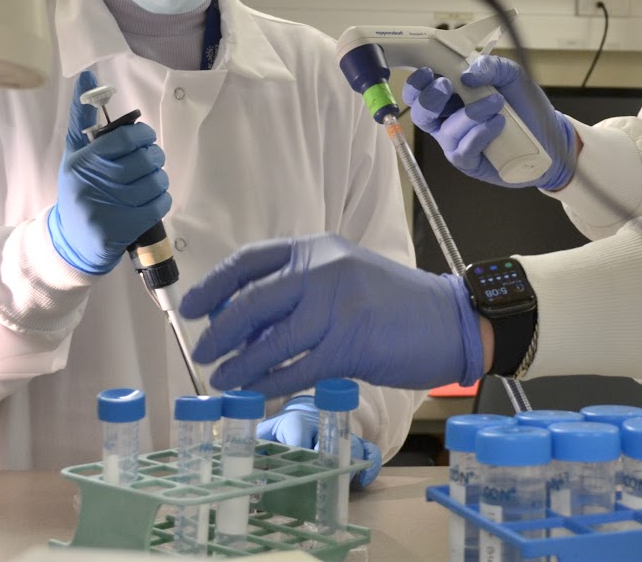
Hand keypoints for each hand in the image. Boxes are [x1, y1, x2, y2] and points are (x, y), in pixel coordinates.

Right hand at [46, 70, 171, 273]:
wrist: (71, 242)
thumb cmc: (78, 190)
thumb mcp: (74, 154)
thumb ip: (83, 118)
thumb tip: (87, 76)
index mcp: (81, 161)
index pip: (125, 138)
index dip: (144, 135)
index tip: (145, 139)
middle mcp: (91, 183)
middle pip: (145, 160)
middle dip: (155, 157)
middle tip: (151, 160)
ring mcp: (107, 209)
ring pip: (155, 182)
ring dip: (160, 179)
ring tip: (150, 180)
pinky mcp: (122, 229)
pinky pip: (159, 205)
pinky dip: (162, 199)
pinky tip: (151, 199)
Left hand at [181, 233, 482, 394]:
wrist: (450, 320)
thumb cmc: (395, 303)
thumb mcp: (345, 275)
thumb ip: (301, 287)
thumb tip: (245, 319)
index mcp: (317, 249)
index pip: (251, 260)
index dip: (215, 284)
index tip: (191, 307)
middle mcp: (324, 271)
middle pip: (253, 301)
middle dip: (220, 330)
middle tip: (203, 352)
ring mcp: (337, 307)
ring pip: (271, 340)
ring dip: (239, 364)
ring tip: (222, 379)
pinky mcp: (350, 344)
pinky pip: (297, 368)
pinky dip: (270, 384)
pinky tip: (256, 393)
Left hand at [259, 396, 384, 489]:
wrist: (304, 414)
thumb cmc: (281, 430)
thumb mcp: (264, 435)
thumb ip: (253, 447)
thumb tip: (239, 469)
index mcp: (295, 421)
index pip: (298, 429)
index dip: (300, 443)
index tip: (299, 459)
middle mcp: (322, 426)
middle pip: (331, 439)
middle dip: (329, 458)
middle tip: (326, 476)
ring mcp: (341, 435)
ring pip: (354, 444)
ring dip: (352, 462)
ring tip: (347, 481)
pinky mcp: (356, 444)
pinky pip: (370, 451)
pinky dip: (370, 465)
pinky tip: (363, 480)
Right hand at [403, 55, 576, 189]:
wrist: (549, 135)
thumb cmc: (525, 105)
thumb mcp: (513, 76)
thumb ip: (492, 66)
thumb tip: (468, 74)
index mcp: (451, 95)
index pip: (420, 89)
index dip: (418, 81)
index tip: (430, 72)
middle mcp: (447, 119)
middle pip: (420, 113)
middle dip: (429, 99)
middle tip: (449, 86)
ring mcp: (456, 142)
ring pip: (446, 131)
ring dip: (469, 114)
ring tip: (497, 105)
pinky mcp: (468, 161)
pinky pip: (463, 149)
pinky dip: (480, 133)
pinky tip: (499, 124)